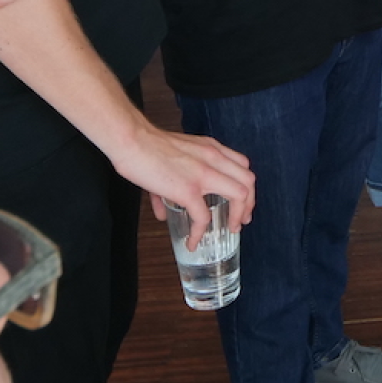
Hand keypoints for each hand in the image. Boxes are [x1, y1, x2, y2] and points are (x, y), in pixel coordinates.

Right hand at [111, 120, 256, 249]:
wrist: (132, 140)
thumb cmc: (147, 146)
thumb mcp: (172, 157)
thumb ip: (172, 183)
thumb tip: (164, 213)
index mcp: (211, 148)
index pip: (242, 164)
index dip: (246, 185)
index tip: (242, 202)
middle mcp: (214, 158)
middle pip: (248, 180)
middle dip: (249, 203)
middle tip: (242, 220)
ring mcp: (204, 174)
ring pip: (240, 195)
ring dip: (238, 216)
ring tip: (230, 230)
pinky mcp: (188, 190)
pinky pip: (203, 217)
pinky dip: (200, 232)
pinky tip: (192, 241)